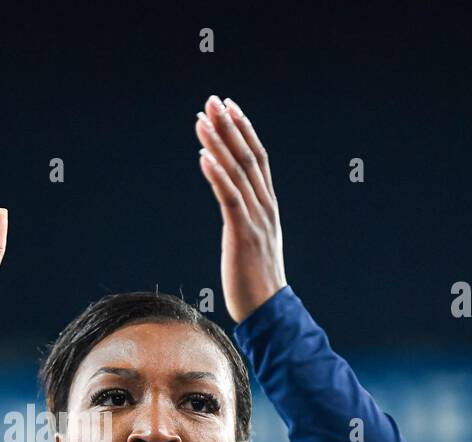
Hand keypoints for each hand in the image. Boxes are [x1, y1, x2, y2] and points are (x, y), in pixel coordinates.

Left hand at [195, 95, 285, 321]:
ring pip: (237, 172)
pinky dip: (217, 174)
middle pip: (248, 156)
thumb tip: (234, 208)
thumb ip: (246, 221)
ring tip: (202, 119)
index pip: (258, 159)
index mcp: (268, 207)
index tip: (230, 108)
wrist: (269, 311)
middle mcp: (265, 207)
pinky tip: (203, 156)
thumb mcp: (252, 243)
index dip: (244, 131)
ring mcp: (256, 219)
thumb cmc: (257, 282)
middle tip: (213, 100)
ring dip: (219, 143)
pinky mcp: (243, 234)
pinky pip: (229, 197)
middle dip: (229, 126)